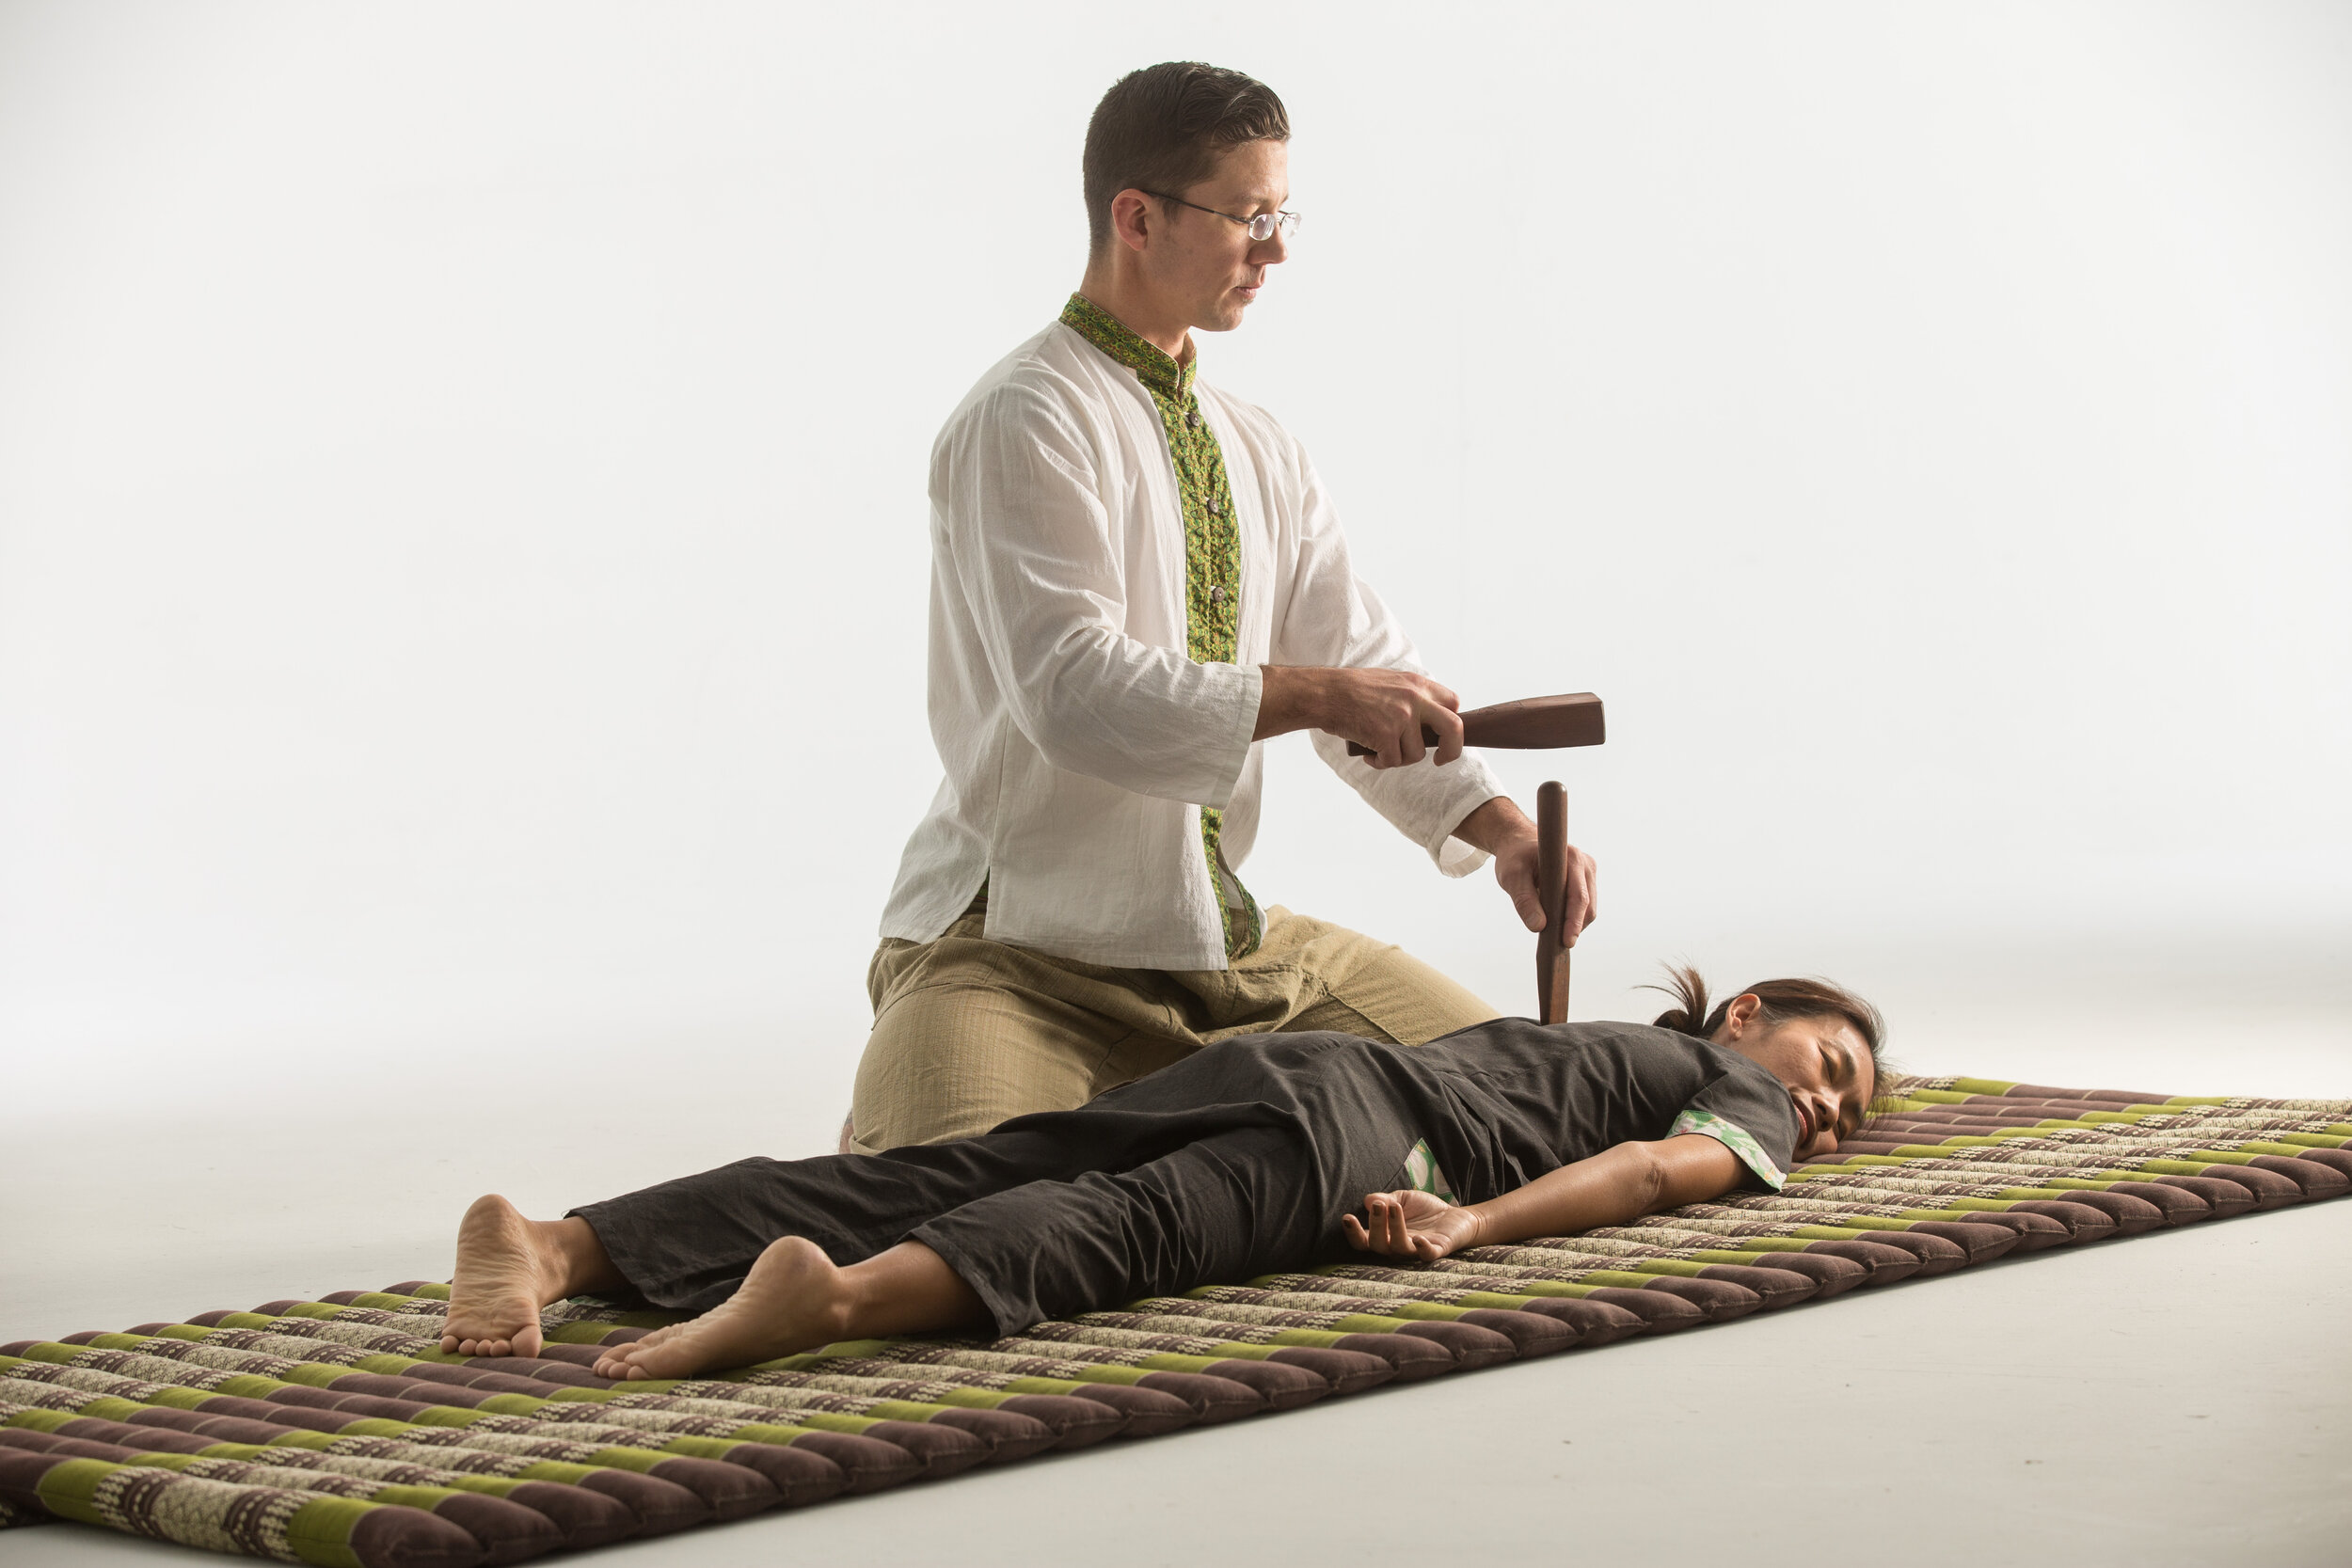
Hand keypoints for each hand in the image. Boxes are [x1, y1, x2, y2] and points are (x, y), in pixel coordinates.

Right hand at [1256, 665, 1462, 768]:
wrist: (1325, 694)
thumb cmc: (1351, 689)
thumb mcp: (1389, 681)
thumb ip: (1412, 697)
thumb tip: (1427, 721)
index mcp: (1417, 683)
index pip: (1453, 703)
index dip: (1450, 722)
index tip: (1442, 735)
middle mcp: (1414, 699)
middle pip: (1454, 728)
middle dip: (1452, 749)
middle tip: (1440, 759)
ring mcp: (1401, 717)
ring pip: (1416, 754)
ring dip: (1398, 757)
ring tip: (1379, 749)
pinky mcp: (1386, 735)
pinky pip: (1392, 762)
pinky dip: (1379, 762)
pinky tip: (1368, 754)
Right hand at [1341, 1189, 1482, 1261]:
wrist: (1455, 1216)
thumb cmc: (1424, 1210)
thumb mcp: (1402, 1198)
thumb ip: (1386, 1199)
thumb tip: (1369, 1200)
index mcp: (1384, 1236)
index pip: (1363, 1241)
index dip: (1353, 1233)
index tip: (1347, 1217)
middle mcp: (1396, 1247)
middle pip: (1378, 1245)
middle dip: (1375, 1225)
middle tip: (1378, 1206)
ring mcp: (1416, 1250)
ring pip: (1399, 1248)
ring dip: (1394, 1229)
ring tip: (1394, 1207)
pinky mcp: (1437, 1250)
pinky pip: (1427, 1255)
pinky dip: (1422, 1249)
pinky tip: (1418, 1239)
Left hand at [1455, 798, 1598, 939]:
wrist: (1519, 844)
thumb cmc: (1515, 857)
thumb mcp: (1511, 876)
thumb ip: (1523, 900)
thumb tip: (1539, 927)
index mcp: (1570, 857)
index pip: (1578, 896)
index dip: (1574, 921)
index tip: (1567, 942)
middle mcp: (1585, 863)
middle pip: (1587, 905)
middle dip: (1574, 927)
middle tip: (1556, 946)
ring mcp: (1588, 872)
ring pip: (1588, 909)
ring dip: (1574, 924)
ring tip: (1554, 936)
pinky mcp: (1585, 881)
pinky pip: (1584, 906)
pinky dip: (1572, 918)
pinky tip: (1557, 926)